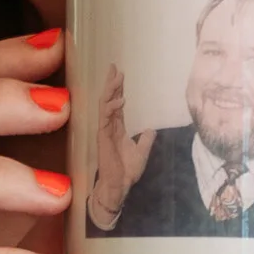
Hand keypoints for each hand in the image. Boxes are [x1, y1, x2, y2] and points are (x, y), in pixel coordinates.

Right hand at [87, 63, 153, 230]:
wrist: (119, 187)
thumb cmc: (127, 172)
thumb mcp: (142, 153)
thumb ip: (146, 140)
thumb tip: (151, 129)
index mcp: (117, 128)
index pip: (117, 104)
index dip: (118, 89)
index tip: (119, 73)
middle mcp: (109, 127)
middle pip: (109, 100)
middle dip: (111, 83)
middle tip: (114, 66)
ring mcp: (104, 132)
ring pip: (104, 105)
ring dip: (110, 90)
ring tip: (117, 77)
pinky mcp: (102, 138)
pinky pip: (105, 119)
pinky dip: (112, 108)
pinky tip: (121, 100)